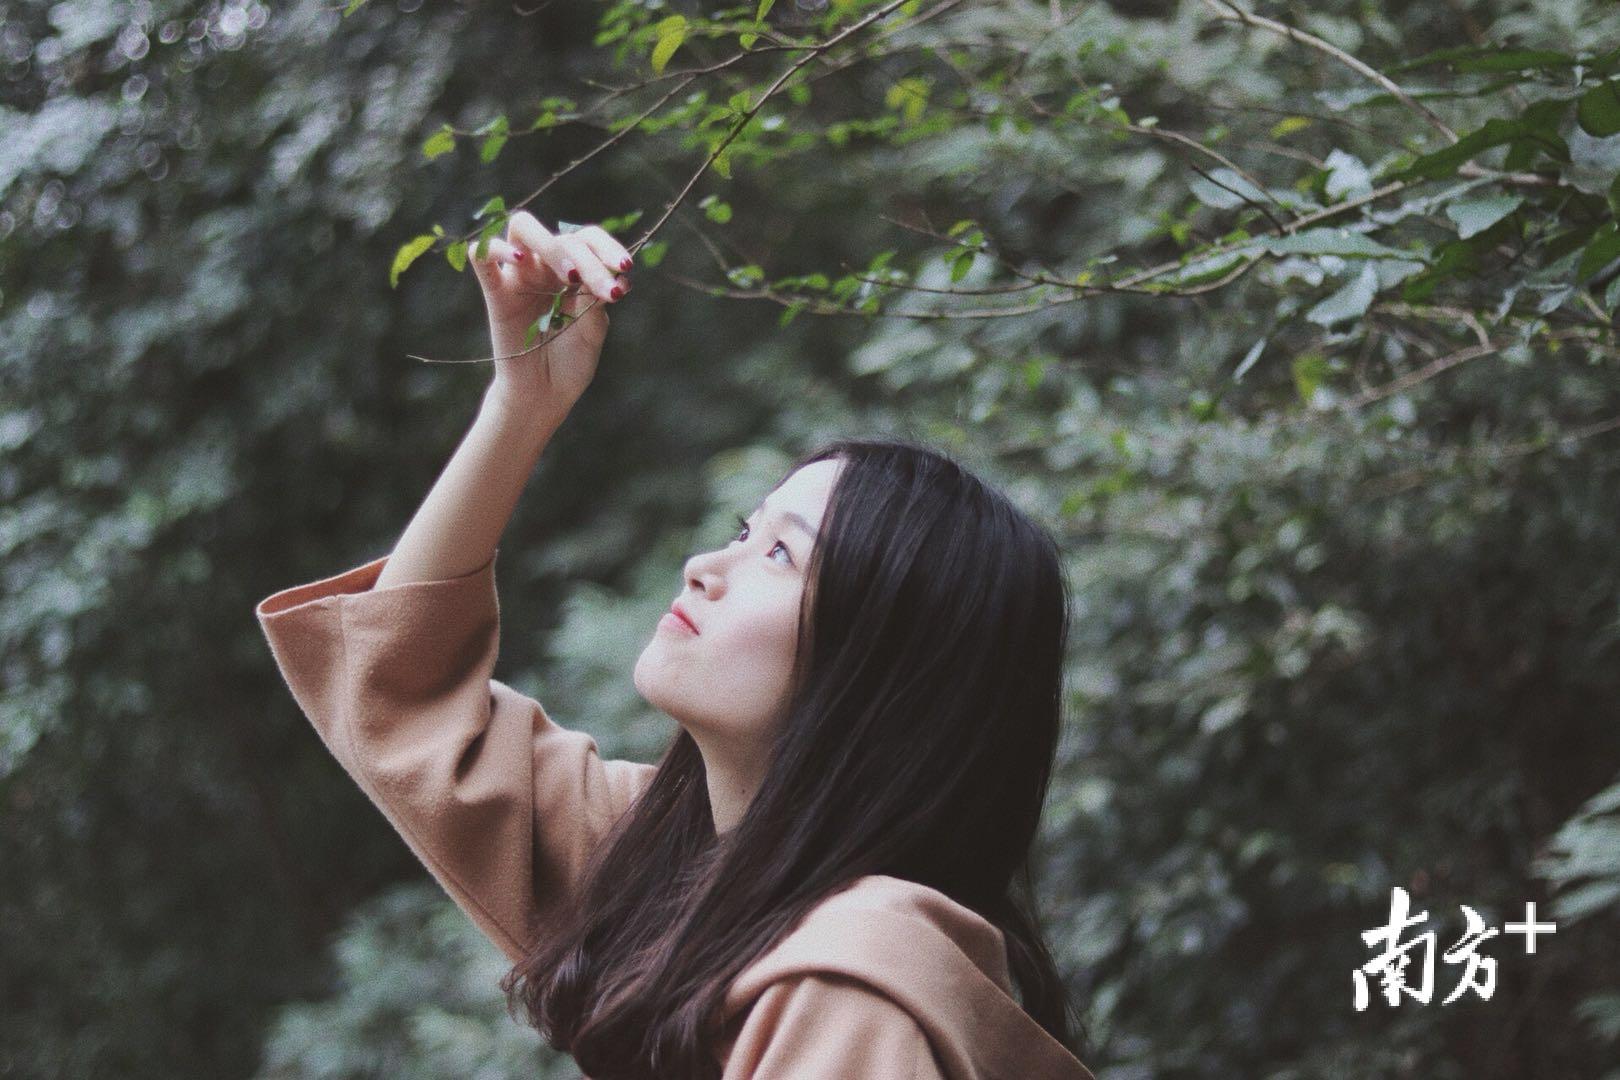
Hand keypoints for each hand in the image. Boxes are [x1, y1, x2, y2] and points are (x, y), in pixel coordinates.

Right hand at [469, 210, 632, 411]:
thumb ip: (596, 301)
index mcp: (573, 271)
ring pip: (522, 229)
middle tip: (601, 288)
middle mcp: (546, 267)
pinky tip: (518, 260)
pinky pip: (482, 257)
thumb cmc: (570, 364)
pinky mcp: (496, 293)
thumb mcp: (592, 333)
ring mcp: (519, 276)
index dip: (607, 247)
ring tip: (570, 276)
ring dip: (550, 245)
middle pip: (563, 236)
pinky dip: (494, 248)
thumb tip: (616, 275)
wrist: (544, 395)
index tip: (625, 268)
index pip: (587, 239)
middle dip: (588, 258)